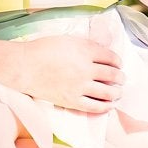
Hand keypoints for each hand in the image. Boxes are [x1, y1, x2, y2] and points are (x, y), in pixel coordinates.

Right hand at [5, 34, 122, 114]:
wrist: (24, 67)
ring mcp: (80, 86)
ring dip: (117, 92)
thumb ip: (86, 45)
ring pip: (108, 92)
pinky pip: (95, 106)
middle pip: (112, 74)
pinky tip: (109, 105)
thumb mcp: (68, 40)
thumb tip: (103, 51)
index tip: (118, 63)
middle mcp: (86, 68)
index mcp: (85, 50)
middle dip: (120, 77)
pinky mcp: (72, 101)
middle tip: (122, 78)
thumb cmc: (43, 50)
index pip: (111, 56)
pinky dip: (105, 106)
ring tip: (118, 92)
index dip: (117, 61)